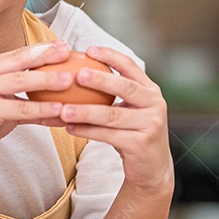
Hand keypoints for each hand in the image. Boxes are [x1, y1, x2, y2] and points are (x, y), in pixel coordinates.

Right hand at [0, 39, 73, 170]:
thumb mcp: (3, 105)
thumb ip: (27, 99)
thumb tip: (59, 100)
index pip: (16, 54)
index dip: (40, 48)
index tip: (62, 45)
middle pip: (19, 61)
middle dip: (45, 56)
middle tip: (67, 53)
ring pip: (20, 81)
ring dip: (47, 80)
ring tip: (69, 79)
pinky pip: (19, 108)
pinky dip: (41, 109)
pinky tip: (58, 109)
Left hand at [58, 46, 173, 196]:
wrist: (152, 169)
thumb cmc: (133, 133)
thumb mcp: (130, 109)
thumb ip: (115, 92)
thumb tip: (76, 69)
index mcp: (150, 90)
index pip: (130, 66)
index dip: (110, 56)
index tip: (89, 50)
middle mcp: (155, 104)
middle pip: (124, 87)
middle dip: (99, 79)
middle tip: (76, 74)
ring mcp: (150, 124)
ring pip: (112, 115)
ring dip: (85, 111)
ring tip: (63, 109)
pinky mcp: (141, 144)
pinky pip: (108, 135)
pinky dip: (86, 131)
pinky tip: (69, 127)